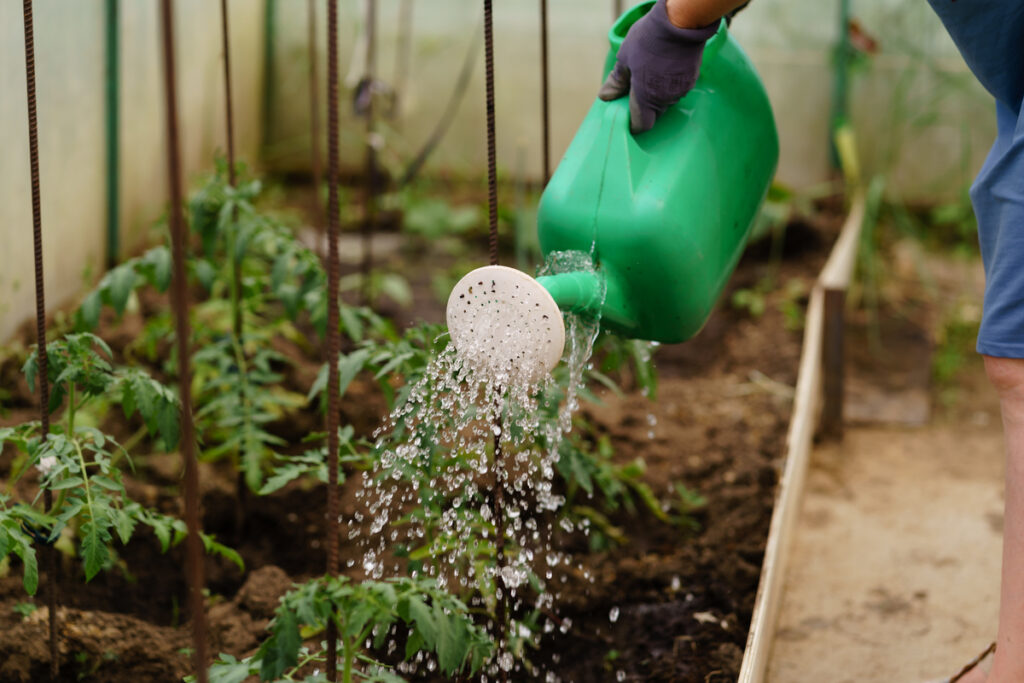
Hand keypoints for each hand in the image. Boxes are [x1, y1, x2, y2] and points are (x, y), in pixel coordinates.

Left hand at [598, 0, 717, 133]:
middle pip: (654, 113)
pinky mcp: (692, 79)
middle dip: (644, 105)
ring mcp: (681, 91)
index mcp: (645, 98)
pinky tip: (665, 67)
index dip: (634, 123)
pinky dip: (669, 83)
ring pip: (666, 100)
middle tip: (636, 87)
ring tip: (652, 71)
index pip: (642, 125)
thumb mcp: (625, 58)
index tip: (628, 115)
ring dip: (658, 93)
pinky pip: (677, 89)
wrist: (681, 22)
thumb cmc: (648, 40)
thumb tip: (605, 97)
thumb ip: (616, 82)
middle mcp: (665, 100)